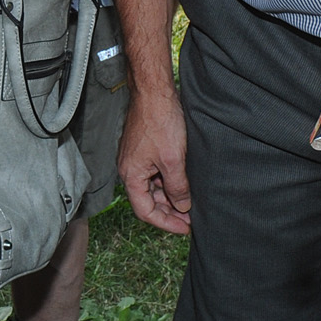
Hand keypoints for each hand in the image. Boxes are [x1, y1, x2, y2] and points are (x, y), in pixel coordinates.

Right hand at [118, 81, 191, 234]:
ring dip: (170, 197)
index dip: (165, 223)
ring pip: (152, 187)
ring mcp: (136, 159)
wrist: (154, 92)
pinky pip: (154, 174)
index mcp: (131, 175)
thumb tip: (182, 206)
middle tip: (191, 218)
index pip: (145, 210)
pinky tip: (183, 183)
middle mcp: (130, 169)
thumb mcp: (173, 160)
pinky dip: (168, 182)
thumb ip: (177, 187)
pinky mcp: (143, 150)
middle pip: (147, 200)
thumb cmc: (160, 122)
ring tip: (190, 202)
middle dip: (169, 211)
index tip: (185, 228)